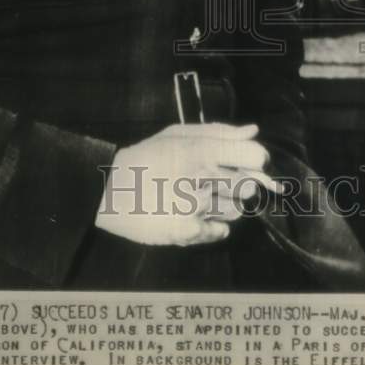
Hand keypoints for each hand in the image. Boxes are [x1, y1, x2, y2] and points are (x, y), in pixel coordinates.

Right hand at [94, 122, 280, 245]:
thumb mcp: (177, 135)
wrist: (109, 192)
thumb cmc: (145, 157)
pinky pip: (222, 230)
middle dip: (240, 182)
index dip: (254, 158)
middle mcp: (202, 179)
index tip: (246, 160)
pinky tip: (196, 213)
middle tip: (219, 180)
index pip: (255, 155)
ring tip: (201, 196)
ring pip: (237, 209)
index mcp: (200, 150)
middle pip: (249, 185)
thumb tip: (253, 132)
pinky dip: (215, 224)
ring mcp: (196, 208)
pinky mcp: (189, 232)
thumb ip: (218, 132)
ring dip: (226, 203)